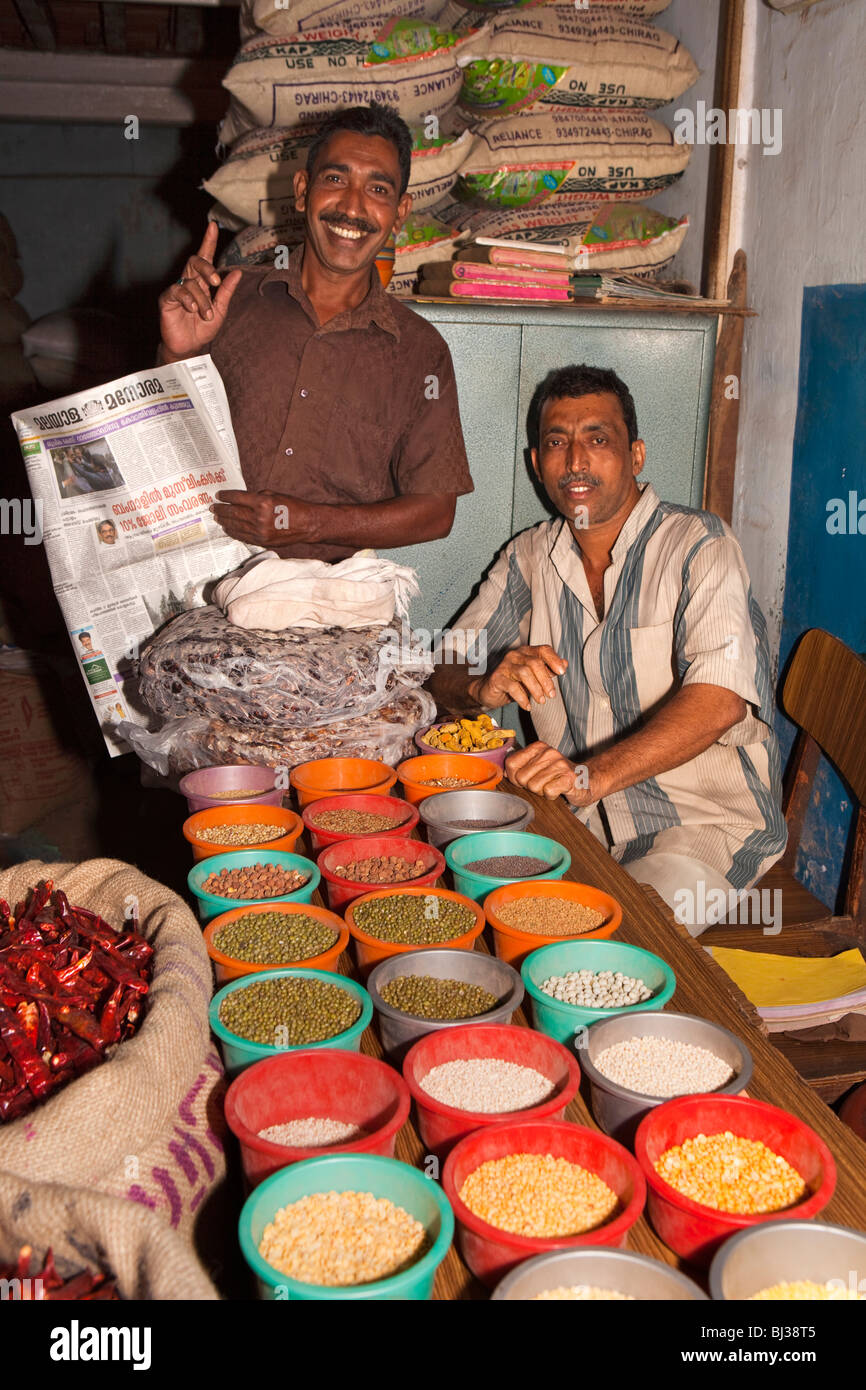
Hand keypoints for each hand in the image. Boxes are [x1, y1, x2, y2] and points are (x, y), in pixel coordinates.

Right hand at [158, 223, 241, 360]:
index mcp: (202, 282)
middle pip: (196, 261)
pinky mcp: (167, 299)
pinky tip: (192, 309)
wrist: (190, 347)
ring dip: (202, 299)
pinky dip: (188, 299)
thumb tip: (237, 272)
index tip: (212, 226)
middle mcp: (189, 281)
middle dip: (207, 268)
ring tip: (205, 315)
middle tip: (216, 282)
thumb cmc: (203, 328)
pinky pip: (177, 291)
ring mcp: (177, 289)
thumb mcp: (220, 310)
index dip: (208, 242)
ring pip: (190, 281)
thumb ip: (226, 292)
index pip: (205, 258)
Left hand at [211, 489, 314, 546]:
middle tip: (213, 507)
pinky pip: (243, 536)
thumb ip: (256, 497)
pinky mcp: (261, 541)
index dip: (226, 496)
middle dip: (221, 509)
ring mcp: (260, 531)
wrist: (307, 524)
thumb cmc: (292, 506)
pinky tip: (228, 528)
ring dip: (225, 521)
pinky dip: (233, 532)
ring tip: (218, 518)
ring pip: (236, 526)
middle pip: (233, 513)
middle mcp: (259, 517)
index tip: (218, 495)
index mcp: (262, 502)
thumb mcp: (273, 495)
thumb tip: (240, 500)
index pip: (237, 498)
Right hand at [470, 644, 566, 711]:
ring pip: (524, 673)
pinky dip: (522, 698)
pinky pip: (512, 687)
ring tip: (541, 701)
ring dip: (536, 689)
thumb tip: (565, 664)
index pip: (543, 650)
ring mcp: (505, 666)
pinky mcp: (497, 678)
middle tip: (551, 695)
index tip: (562, 672)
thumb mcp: (533, 677)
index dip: (554, 659)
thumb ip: (548, 670)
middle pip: (535, 663)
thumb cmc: (513, 682)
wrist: (488, 691)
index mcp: (526, 652)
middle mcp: (515, 656)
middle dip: (546, 680)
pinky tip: (528, 706)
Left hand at [505, 741, 597, 804]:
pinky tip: (559, 790)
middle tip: (542, 783)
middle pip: (521, 777)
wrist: (587, 780)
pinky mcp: (568, 778)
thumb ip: (520, 766)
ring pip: (533, 786)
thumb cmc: (557, 775)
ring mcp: (560, 764)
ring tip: (552, 785)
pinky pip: (547, 792)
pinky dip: (551, 796)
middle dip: (529, 786)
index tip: (524, 780)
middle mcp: (549, 753)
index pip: (510, 763)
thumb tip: (502, 773)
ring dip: (541, 791)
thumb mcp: (537, 765)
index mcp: (538, 747)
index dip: (514, 777)